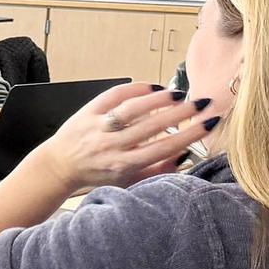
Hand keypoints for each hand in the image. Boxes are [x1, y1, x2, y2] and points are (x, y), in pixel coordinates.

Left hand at [34, 81, 213, 190]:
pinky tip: (152, 87)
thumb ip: (156, 170)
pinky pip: (113, 96)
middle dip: (182, 113)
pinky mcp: (87, 112)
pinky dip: (134, 89)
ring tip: (179, 95)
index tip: (209, 123)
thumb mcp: (128, 181)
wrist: (59, 166)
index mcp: (123, 165)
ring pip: (133, 109)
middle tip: (202, 104)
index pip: (163, 148)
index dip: (189, 135)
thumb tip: (184, 155)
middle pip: (152, 126)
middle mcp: (111, 146)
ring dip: (159, 99)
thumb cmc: (97, 174)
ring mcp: (98, 127)